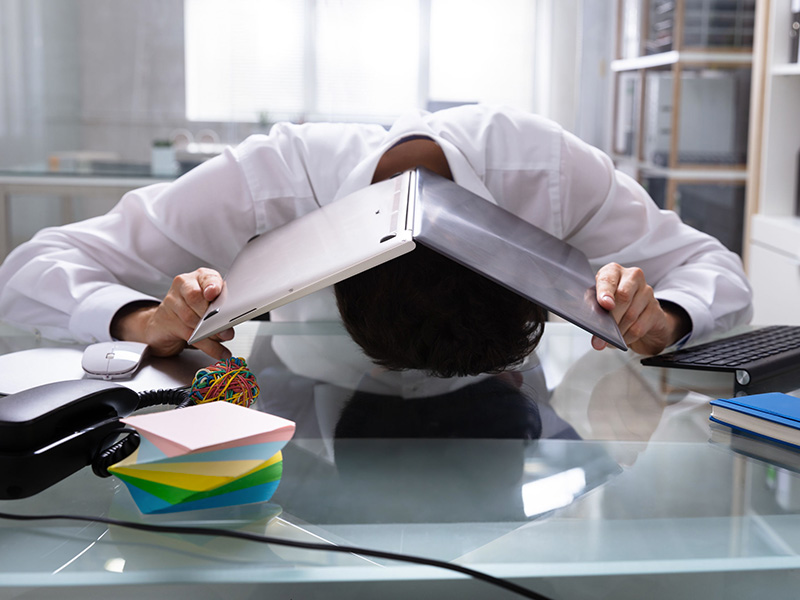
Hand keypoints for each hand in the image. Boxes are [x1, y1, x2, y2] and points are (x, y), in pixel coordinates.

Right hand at [111, 268, 233, 359]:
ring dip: (211, 332)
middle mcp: (184, 286)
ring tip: (223, 338)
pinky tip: (219, 352)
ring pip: (192, 318)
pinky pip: (190, 335)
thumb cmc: (194, 308)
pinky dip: (208, 346)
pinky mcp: (168, 322)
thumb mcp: (211, 302)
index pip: (206, 278)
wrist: (164, 323)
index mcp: (199, 277)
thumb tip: (231, 323)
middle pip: (195, 297)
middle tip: (226, 327)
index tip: (213, 293)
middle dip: (212, 315)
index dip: (211, 285)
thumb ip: (222, 307)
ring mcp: (172, 303)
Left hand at [591, 263, 689, 354]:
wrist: (640, 317)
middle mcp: (632, 277)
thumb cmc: (613, 306)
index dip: (606, 292)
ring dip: (617, 331)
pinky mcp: (656, 310)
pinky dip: (627, 337)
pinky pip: (639, 327)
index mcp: (614, 271)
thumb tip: (593, 326)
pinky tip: (621, 340)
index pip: (608, 279)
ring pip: (630, 315)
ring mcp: (647, 292)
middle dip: (610, 318)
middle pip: (623, 296)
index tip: (605, 305)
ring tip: (609, 339)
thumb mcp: (599, 303)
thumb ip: (594, 309)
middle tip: (600, 334)